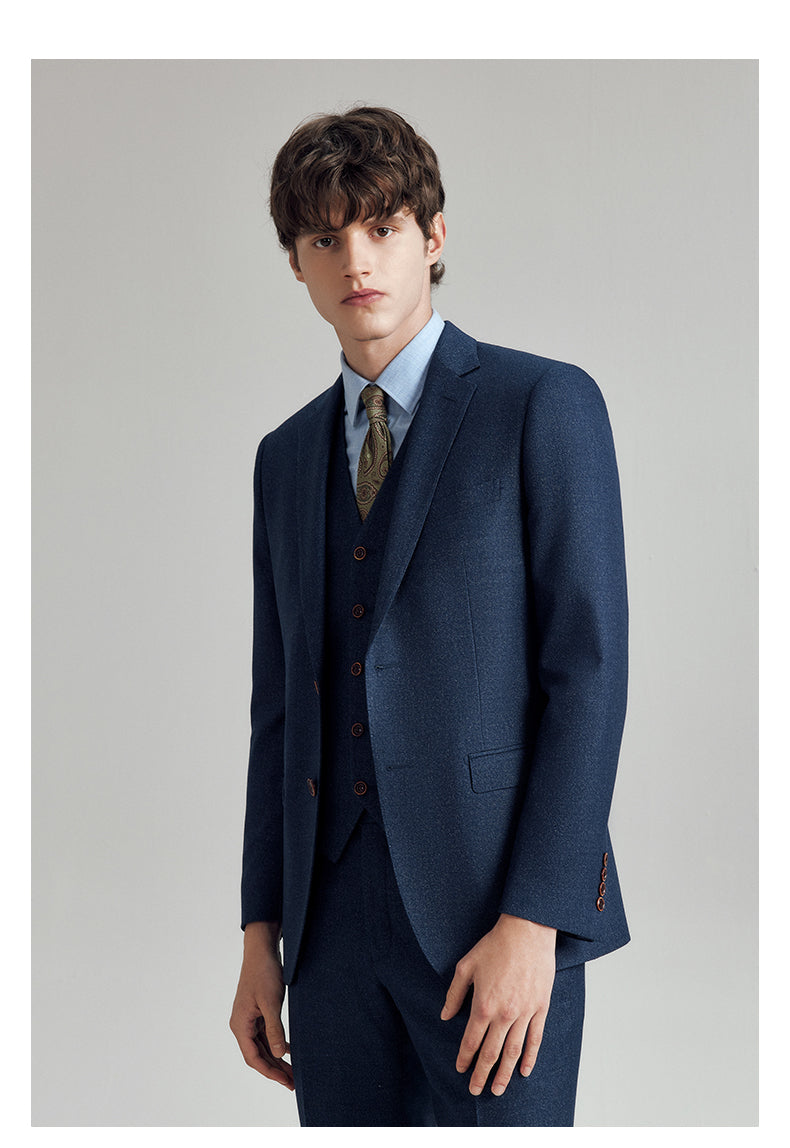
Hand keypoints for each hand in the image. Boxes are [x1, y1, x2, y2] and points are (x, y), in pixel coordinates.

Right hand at [229, 922, 294, 1090]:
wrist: (261, 950)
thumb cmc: (264, 973)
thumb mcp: (271, 1003)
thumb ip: (274, 1030)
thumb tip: (277, 1054)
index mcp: (240, 1025)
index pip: (253, 1057)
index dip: (270, 1072)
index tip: (286, 1081)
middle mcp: (242, 1024)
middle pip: (258, 1055)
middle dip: (275, 1069)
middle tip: (293, 1082)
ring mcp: (249, 1019)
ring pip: (262, 1046)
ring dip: (276, 1059)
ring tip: (293, 1072)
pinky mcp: (257, 1012)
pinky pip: (265, 1035)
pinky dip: (276, 1044)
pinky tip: (288, 1051)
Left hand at [441, 914, 556, 1096]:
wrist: (527, 931)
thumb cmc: (494, 945)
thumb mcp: (466, 966)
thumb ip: (454, 994)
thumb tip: (444, 1015)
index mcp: (483, 1004)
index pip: (471, 1040)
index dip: (465, 1058)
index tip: (460, 1070)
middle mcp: (504, 1014)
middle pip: (491, 1052)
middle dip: (482, 1074)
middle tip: (476, 1090)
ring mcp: (524, 1013)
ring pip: (514, 1051)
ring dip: (504, 1073)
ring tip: (497, 1090)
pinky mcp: (540, 1008)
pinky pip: (535, 1039)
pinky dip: (530, 1057)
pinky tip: (524, 1071)